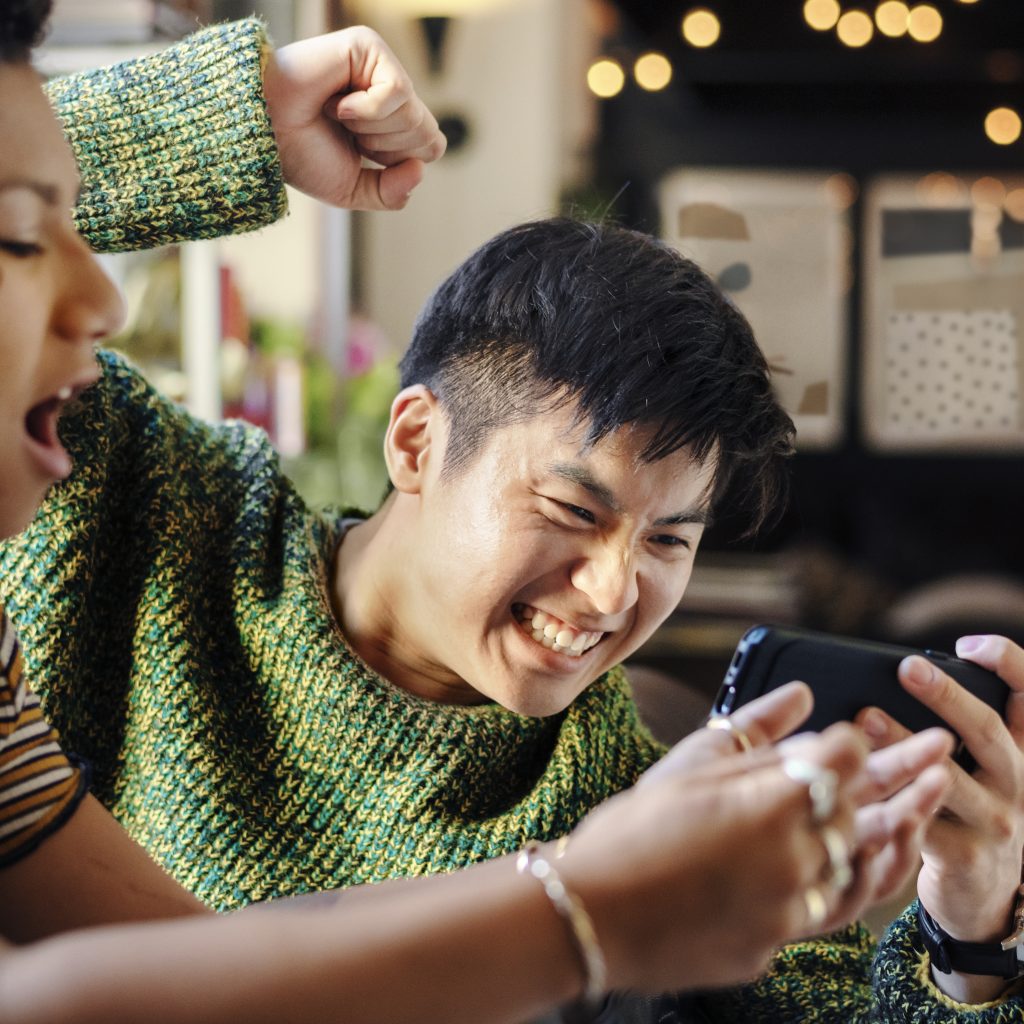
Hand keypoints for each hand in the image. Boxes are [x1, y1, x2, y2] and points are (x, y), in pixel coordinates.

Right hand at [263, 26, 445, 210]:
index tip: (357, 152)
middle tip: (346, 133)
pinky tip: (337, 102)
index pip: (431, 147)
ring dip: (371, 130)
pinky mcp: (367, 45)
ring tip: (337, 115)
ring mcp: (379, 64)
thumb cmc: (300, 156)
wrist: (262, 133)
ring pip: (414, 114)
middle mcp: (388, 89)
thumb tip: (420, 169)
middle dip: (386, 148)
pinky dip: (366, 111)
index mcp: (390, 121)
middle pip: (428, 133)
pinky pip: (397, 92)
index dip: (397, 162)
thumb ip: (392, 193)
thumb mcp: (353, 189)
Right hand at [642, 682, 951, 926]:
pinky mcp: (777, 945)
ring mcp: (788, 910)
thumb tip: (801, 694)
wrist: (595, 915)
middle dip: (892, 776)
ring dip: (892, 832)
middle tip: (928, 751)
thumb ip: (753, 727)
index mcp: (767, 803)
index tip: (853, 731)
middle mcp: (789, 859)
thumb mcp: (689, 765)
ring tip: (916, 806)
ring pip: (862, 868)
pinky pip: (832, 911)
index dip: (852, 739)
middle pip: (861, 811)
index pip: (841, 759)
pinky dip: (854, 882)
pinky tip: (863, 861)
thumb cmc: (631, 831)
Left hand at [857, 635, 1023, 1001]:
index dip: (1006, 665)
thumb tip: (911, 672)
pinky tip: (857, 780)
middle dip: (947, 695)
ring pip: (949, 776)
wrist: (988, 898)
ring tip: (866, 718)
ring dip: (904, 743)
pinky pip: (924, 824)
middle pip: (987, 730)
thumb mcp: (984, 770)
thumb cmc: (971, 815)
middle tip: (908, 668)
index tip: (969, 645)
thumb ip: (965, 729)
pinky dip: (890, 799)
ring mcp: (997, 821)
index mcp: (1020, 752)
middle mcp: (1018, 782)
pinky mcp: (966, 856)